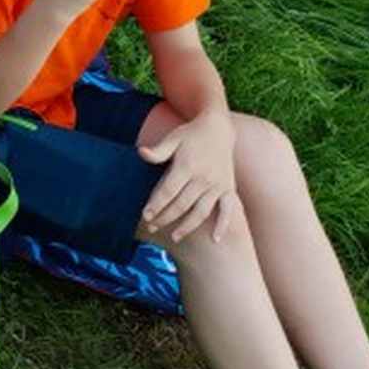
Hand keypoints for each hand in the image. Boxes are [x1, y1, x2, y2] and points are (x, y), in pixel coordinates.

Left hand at [139, 110, 238, 242]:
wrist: (219, 129)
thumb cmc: (191, 134)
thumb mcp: (173, 139)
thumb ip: (158, 151)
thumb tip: (141, 152)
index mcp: (188, 166)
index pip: (168, 191)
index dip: (156, 204)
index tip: (145, 215)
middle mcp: (204, 178)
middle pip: (182, 205)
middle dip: (165, 218)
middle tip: (152, 226)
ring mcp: (218, 185)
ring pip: (201, 212)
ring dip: (187, 226)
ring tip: (174, 236)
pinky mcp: (228, 189)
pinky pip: (228, 210)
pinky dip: (223, 225)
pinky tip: (215, 239)